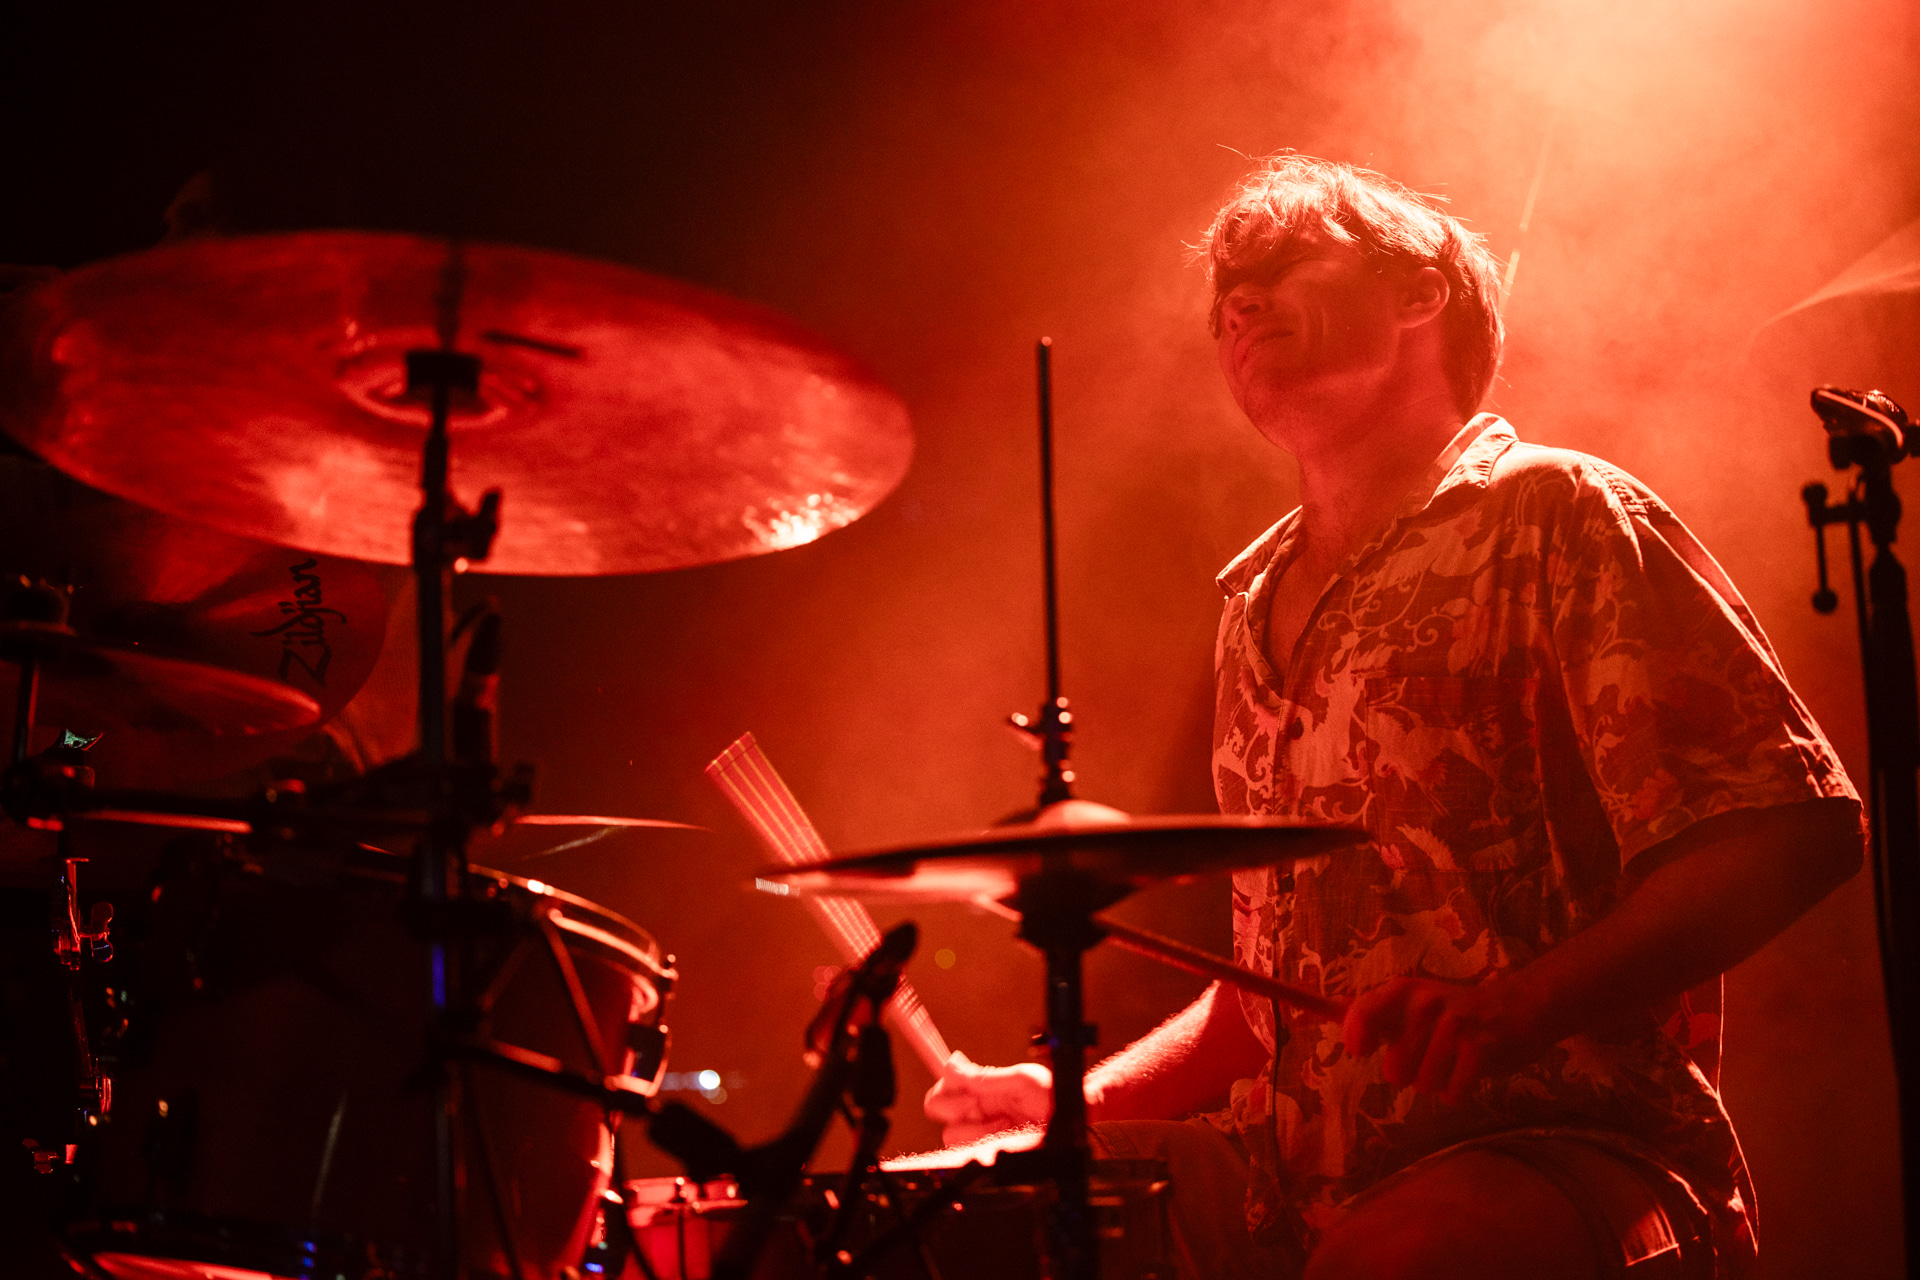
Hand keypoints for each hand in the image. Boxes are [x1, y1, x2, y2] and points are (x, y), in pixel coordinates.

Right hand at [922, 1050, 1053, 1145]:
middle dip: (955, 1110)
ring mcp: (981, 1131)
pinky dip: (986, 1145)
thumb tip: (952, 1064)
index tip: (969, 1094)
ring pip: (951, 1135)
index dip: (947, 1090)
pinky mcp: (989, 1151)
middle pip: (937, 1110)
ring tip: (1003, 1125)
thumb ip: (985, 1077)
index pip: (943, 1086)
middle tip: (979, 1108)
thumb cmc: (1052, 1094)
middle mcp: (976, 1108)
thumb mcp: (1021, 1080)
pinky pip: (969, 1153)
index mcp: (980, 1088)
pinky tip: (1007, 1138)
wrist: (1072, 1120)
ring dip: (976, 1130)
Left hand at [1342, 977, 1544, 1104]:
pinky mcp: (1480, 1048)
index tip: (1358, 1049)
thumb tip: (1310, 1013)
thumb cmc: (1452, 1012)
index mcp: (1401, 992)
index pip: (1362, 1010)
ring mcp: (1454, 1025)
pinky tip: (1468, 1072)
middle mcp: (1424, 1003)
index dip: (1354, 1033)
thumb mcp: (1410, 1005)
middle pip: (1393, 1069)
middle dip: (1409, 1072)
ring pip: (1421, 1084)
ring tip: (1452, 1060)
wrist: (1518, 1006)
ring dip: (1435, 1082)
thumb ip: (1367, 1013)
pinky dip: (1456, 1091)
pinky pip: (1450, 1092)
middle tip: (1430, 1054)